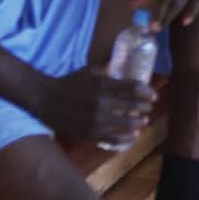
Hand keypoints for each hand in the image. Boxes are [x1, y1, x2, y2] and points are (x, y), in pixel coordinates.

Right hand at [37, 67, 156, 147]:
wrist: (45, 100)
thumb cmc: (69, 83)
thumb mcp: (89, 71)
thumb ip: (108, 69)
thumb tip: (125, 61)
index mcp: (101, 85)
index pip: (131, 88)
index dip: (146, 92)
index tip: (153, 95)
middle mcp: (100, 103)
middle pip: (130, 107)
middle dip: (143, 108)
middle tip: (149, 108)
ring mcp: (94, 120)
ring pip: (124, 124)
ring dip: (137, 123)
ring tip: (143, 122)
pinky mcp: (88, 134)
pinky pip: (111, 138)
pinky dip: (124, 138)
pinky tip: (132, 136)